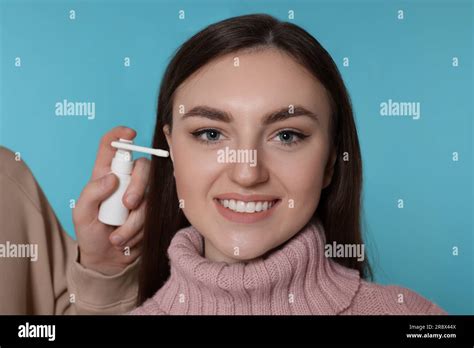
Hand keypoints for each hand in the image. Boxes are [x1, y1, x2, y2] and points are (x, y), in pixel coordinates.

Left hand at [73, 126, 149, 274]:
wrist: (108, 261)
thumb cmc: (91, 234)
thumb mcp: (81, 214)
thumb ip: (91, 193)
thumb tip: (112, 178)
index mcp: (104, 174)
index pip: (112, 146)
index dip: (120, 135)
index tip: (130, 134)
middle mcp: (124, 181)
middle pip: (142, 166)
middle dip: (138, 184)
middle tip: (129, 204)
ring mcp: (140, 195)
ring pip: (150, 194)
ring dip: (135, 219)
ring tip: (118, 237)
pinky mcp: (151, 210)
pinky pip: (155, 212)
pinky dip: (141, 228)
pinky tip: (129, 238)